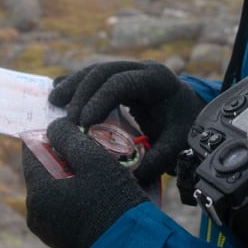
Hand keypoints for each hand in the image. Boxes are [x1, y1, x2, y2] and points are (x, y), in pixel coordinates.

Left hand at [22, 117, 147, 247]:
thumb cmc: (113, 203)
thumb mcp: (93, 160)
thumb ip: (68, 136)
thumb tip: (53, 127)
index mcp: (37, 191)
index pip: (31, 150)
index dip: (51, 136)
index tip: (75, 131)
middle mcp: (35, 211)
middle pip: (44, 170)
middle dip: (66, 157)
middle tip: (95, 150)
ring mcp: (47, 229)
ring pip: (56, 188)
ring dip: (74, 177)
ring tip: (103, 172)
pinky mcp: (61, 240)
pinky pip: (64, 207)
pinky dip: (78, 195)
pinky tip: (102, 194)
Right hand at [50, 60, 204, 183]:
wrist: (193, 116)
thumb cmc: (185, 130)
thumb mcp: (175, 146)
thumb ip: (154, 161)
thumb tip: (127, 178)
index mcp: (157, 80)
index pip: (121, 83)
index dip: (98, 100)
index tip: (82, 123)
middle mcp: (142, 69)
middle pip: (104, 71)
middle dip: (81, 93)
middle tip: (66, 119)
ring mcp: (130, 70)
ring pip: (96, 71)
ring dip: (73, 85)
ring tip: (54, 102)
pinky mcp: (121, 78)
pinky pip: (96, 77)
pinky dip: (77, 85)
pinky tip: (59, 93)